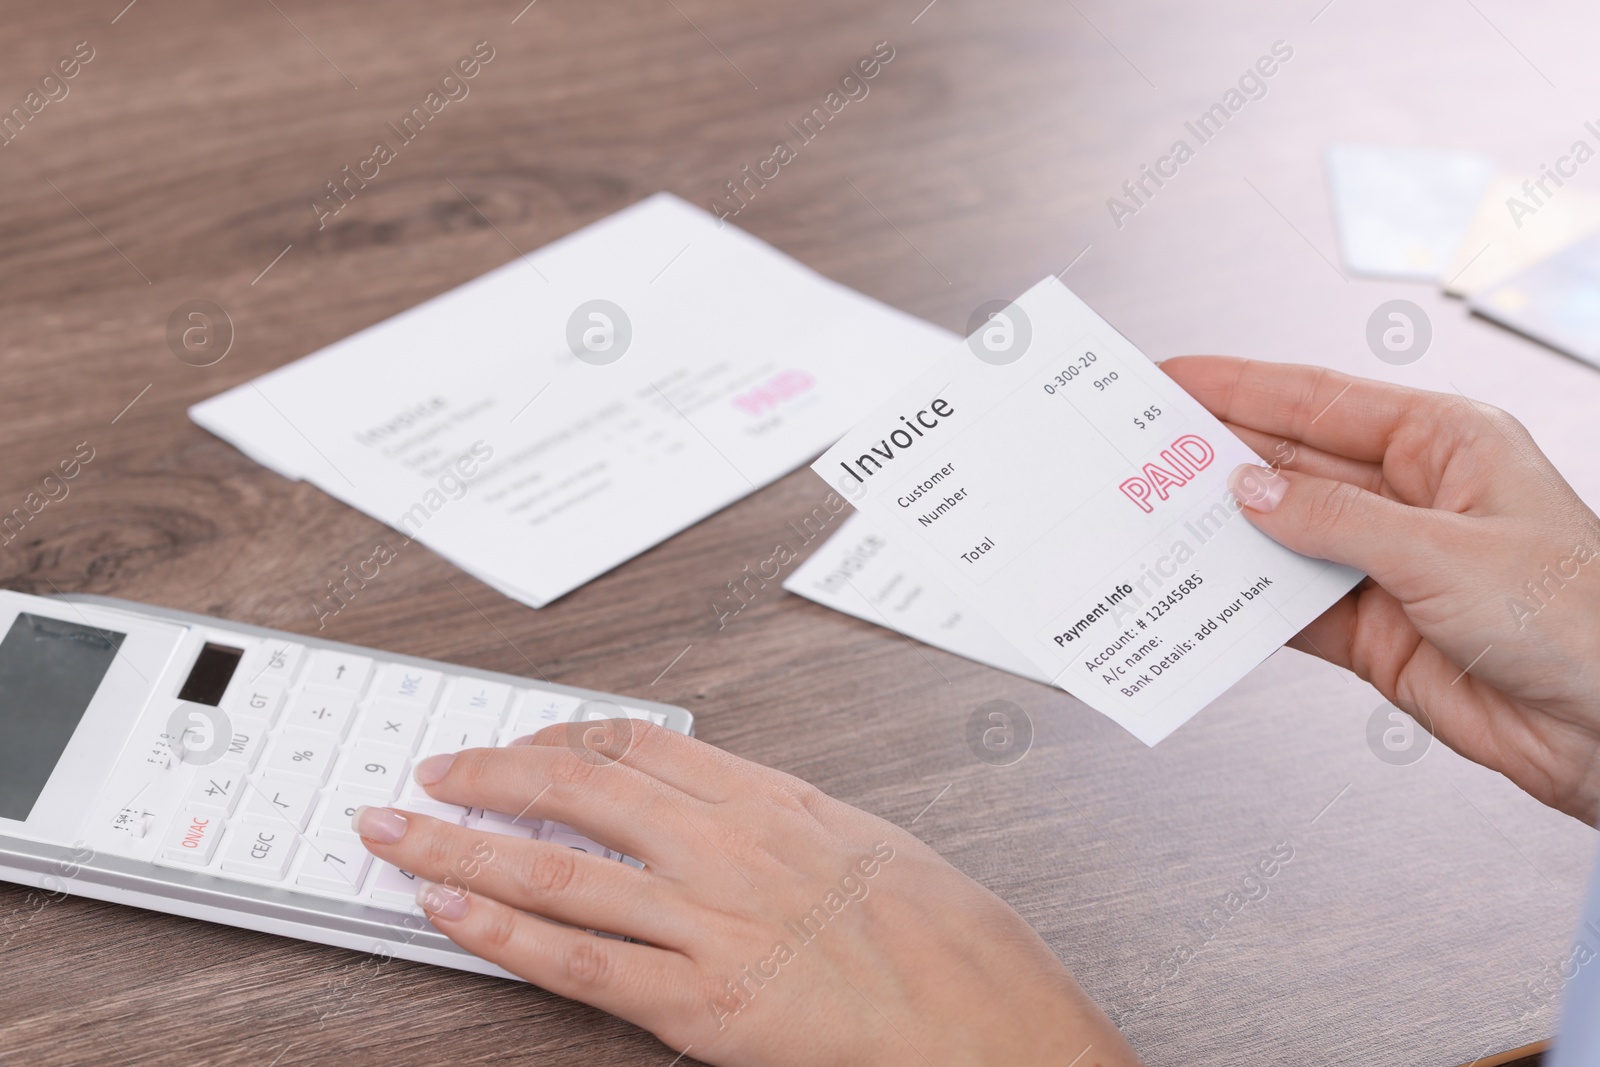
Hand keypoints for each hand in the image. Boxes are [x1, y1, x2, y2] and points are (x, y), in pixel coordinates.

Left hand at [355, 724, 1141, 1065]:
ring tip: (394, 833)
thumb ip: (787, 824)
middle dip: (487, 775)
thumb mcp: (873, 846)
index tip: (523, 745)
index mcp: (774, 801)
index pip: (640, 744)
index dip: (562, 740)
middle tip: (429, 775)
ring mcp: (706, 925)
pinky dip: (499, 934)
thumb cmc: (957, 946)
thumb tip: (730, 811)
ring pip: (552, 868)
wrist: (995, 1028)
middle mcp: (728, 848)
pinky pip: (575, 962)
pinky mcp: (698, 1006)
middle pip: (577, 790)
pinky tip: (447, 914)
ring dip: (457, 847)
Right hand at [1164, 355, 1599, 822]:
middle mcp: (1412, 497)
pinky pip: (1290, 604)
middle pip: (1291, 463)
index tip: (1170, 377)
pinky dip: (1246, 601)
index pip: (1319, 400)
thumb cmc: (1580, 620)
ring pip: (1283, 535)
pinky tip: (1204, 590)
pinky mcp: (1374, 630)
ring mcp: (1389, 565)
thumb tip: (1249, 490)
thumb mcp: (1444, 552)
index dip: (1237, 386)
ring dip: (1225, 534)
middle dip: (1217, 458)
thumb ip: (1334, 519)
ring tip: (1154, 521)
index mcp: (1445, 442)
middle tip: (1142, 453)